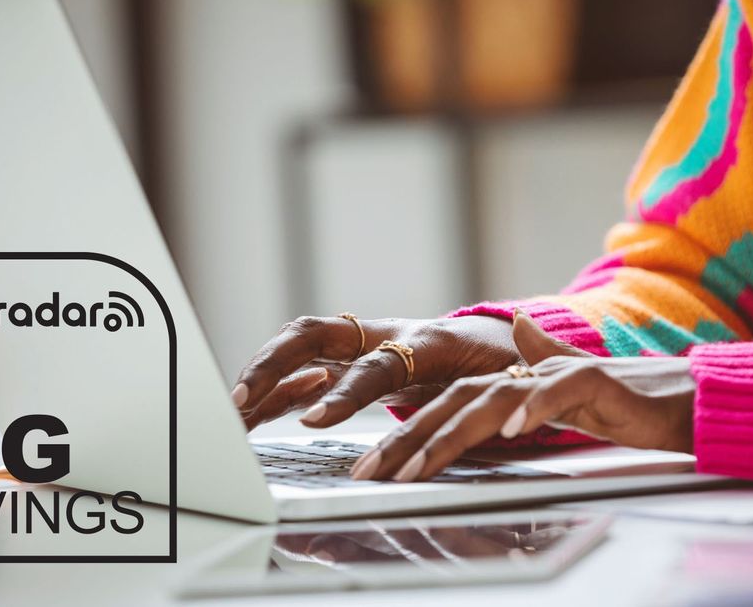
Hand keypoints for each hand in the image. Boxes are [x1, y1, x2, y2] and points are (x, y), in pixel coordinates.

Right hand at [234, 314, 519, 429]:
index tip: (315, 418)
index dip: (346, 391)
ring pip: (299, 350)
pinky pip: (304, 374)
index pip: (376, 364)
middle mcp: (385, 336)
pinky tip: (253, 414)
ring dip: (262, 376)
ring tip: (230, 411)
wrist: (497, 343)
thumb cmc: (508, 359)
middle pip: (314, 335)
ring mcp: (363, 347)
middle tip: (241, 400)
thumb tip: (522, 359)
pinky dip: (277, 392)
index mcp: (427, 339)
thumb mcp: (518, 367)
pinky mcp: (352, 364)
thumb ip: (517, 368)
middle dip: (272, 363)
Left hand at [349, 311, 694, 481]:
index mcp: (518, 382)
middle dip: (409, 438)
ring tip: (419, 464)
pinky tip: (510, 430)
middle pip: (457, 400)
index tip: (373, 467)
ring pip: (494, 398)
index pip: (451, 404)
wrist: (690, 397)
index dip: (410, 432)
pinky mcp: (598, 381)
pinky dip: (533, 408)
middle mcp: (531, 373)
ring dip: (452, 432)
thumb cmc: (630, 403)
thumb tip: (517, 327)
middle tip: (372, 472)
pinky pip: (559, 392)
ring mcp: (561, 374)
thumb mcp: (571, 391)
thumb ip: (540, 364)